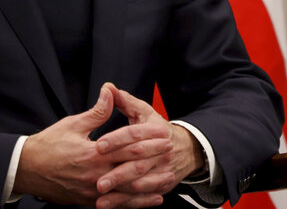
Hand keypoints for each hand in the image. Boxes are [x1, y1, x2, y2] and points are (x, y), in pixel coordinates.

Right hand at [13, 83, 170, 205]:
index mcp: (93, 154)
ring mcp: (92, 191)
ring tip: (167, 179)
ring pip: (127, 191)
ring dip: (149, 185)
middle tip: (171, 153)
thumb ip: (96, 112)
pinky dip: (135, 202)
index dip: (148, 140)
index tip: (164, 133)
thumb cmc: (48, 145)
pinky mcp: (88, 201)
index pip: (127, 147)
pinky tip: (150, 200)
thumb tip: (110, 91)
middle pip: (131, 168)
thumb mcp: (72, 124)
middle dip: (153, 160)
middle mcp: (95, 174)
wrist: (26, 171)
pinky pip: (116, 204)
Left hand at [92, 84, 205, 207]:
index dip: (117, 139)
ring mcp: (163, 169)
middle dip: (117, 173)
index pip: (135, 134)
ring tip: (101, 196)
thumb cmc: (159, 129)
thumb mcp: (145, 113)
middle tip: (98, 180)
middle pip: (138, 162)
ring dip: (121, 192)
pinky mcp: (163, 184)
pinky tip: (111, 205)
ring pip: (141, 182)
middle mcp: (162, 151)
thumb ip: (125, 101)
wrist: (187, 149)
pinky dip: (128, 202)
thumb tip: (108, 88)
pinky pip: (145, 196)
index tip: (98, 146)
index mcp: (156, 130)